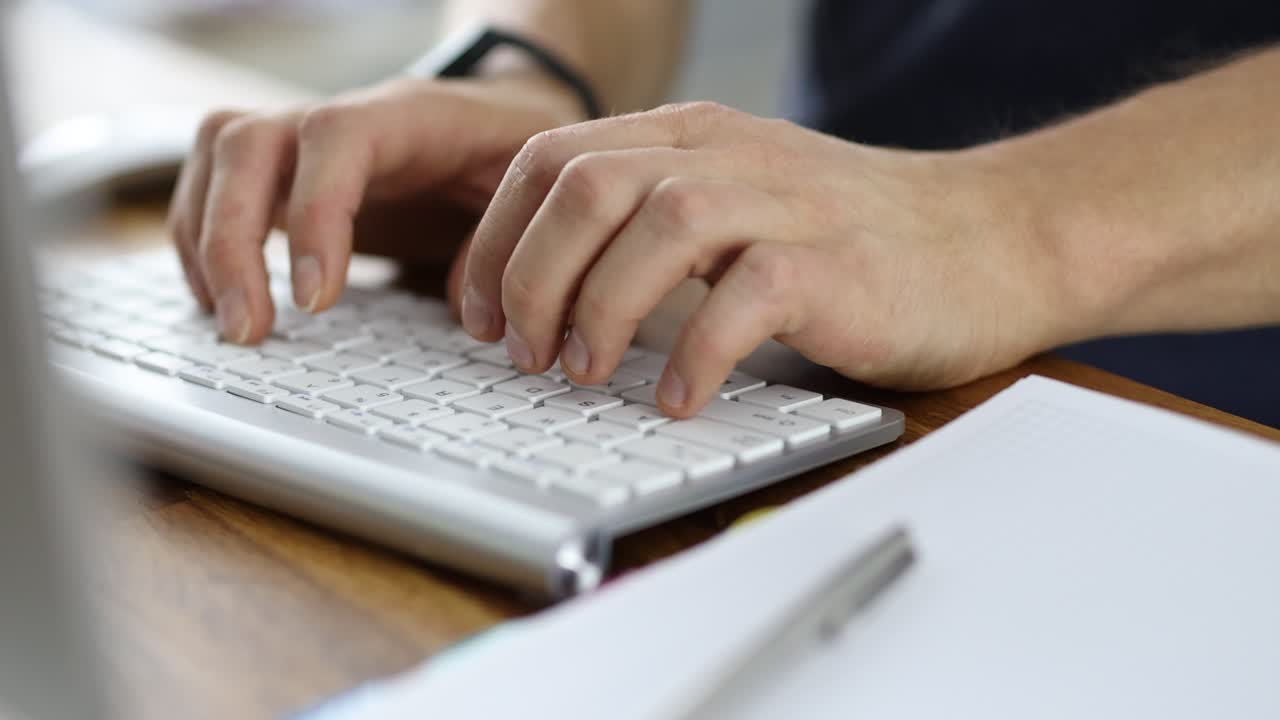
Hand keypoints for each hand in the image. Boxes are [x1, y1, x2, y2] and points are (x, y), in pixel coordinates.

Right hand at [168, 71, 583, 343]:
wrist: (496, 118)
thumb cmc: (509, 149)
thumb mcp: (528, 184)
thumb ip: (500, 238)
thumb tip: (460, 308)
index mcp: (403, 114)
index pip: (334, 139)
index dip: (313, 213)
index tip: (314, 298)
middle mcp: (337, 119)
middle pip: (246, 142)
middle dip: (231, 239)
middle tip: (248, 328)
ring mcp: (301, 143)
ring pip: (216, 157)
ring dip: (205, 242)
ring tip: (231, 323)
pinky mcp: (282, 174)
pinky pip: (211, 185)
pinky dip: (201, 243)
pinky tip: (219, 299)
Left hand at [459, 102, 1069, 416]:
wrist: (991, 240)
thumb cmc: (852, 241)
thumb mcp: (736, 207)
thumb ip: (648, 233)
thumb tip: (545, 307)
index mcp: (689, 139)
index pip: (551, 160)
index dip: (494, 240)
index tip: (474, 314)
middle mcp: (727, 156)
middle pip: (585, 184)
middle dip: (528, 276)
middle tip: (524, 353)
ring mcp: (784, 204)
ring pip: (657, 223)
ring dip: (598, 309)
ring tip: (585, 376)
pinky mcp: (834, 263)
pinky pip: (745, 297)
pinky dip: (695, 354)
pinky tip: (676, 399)